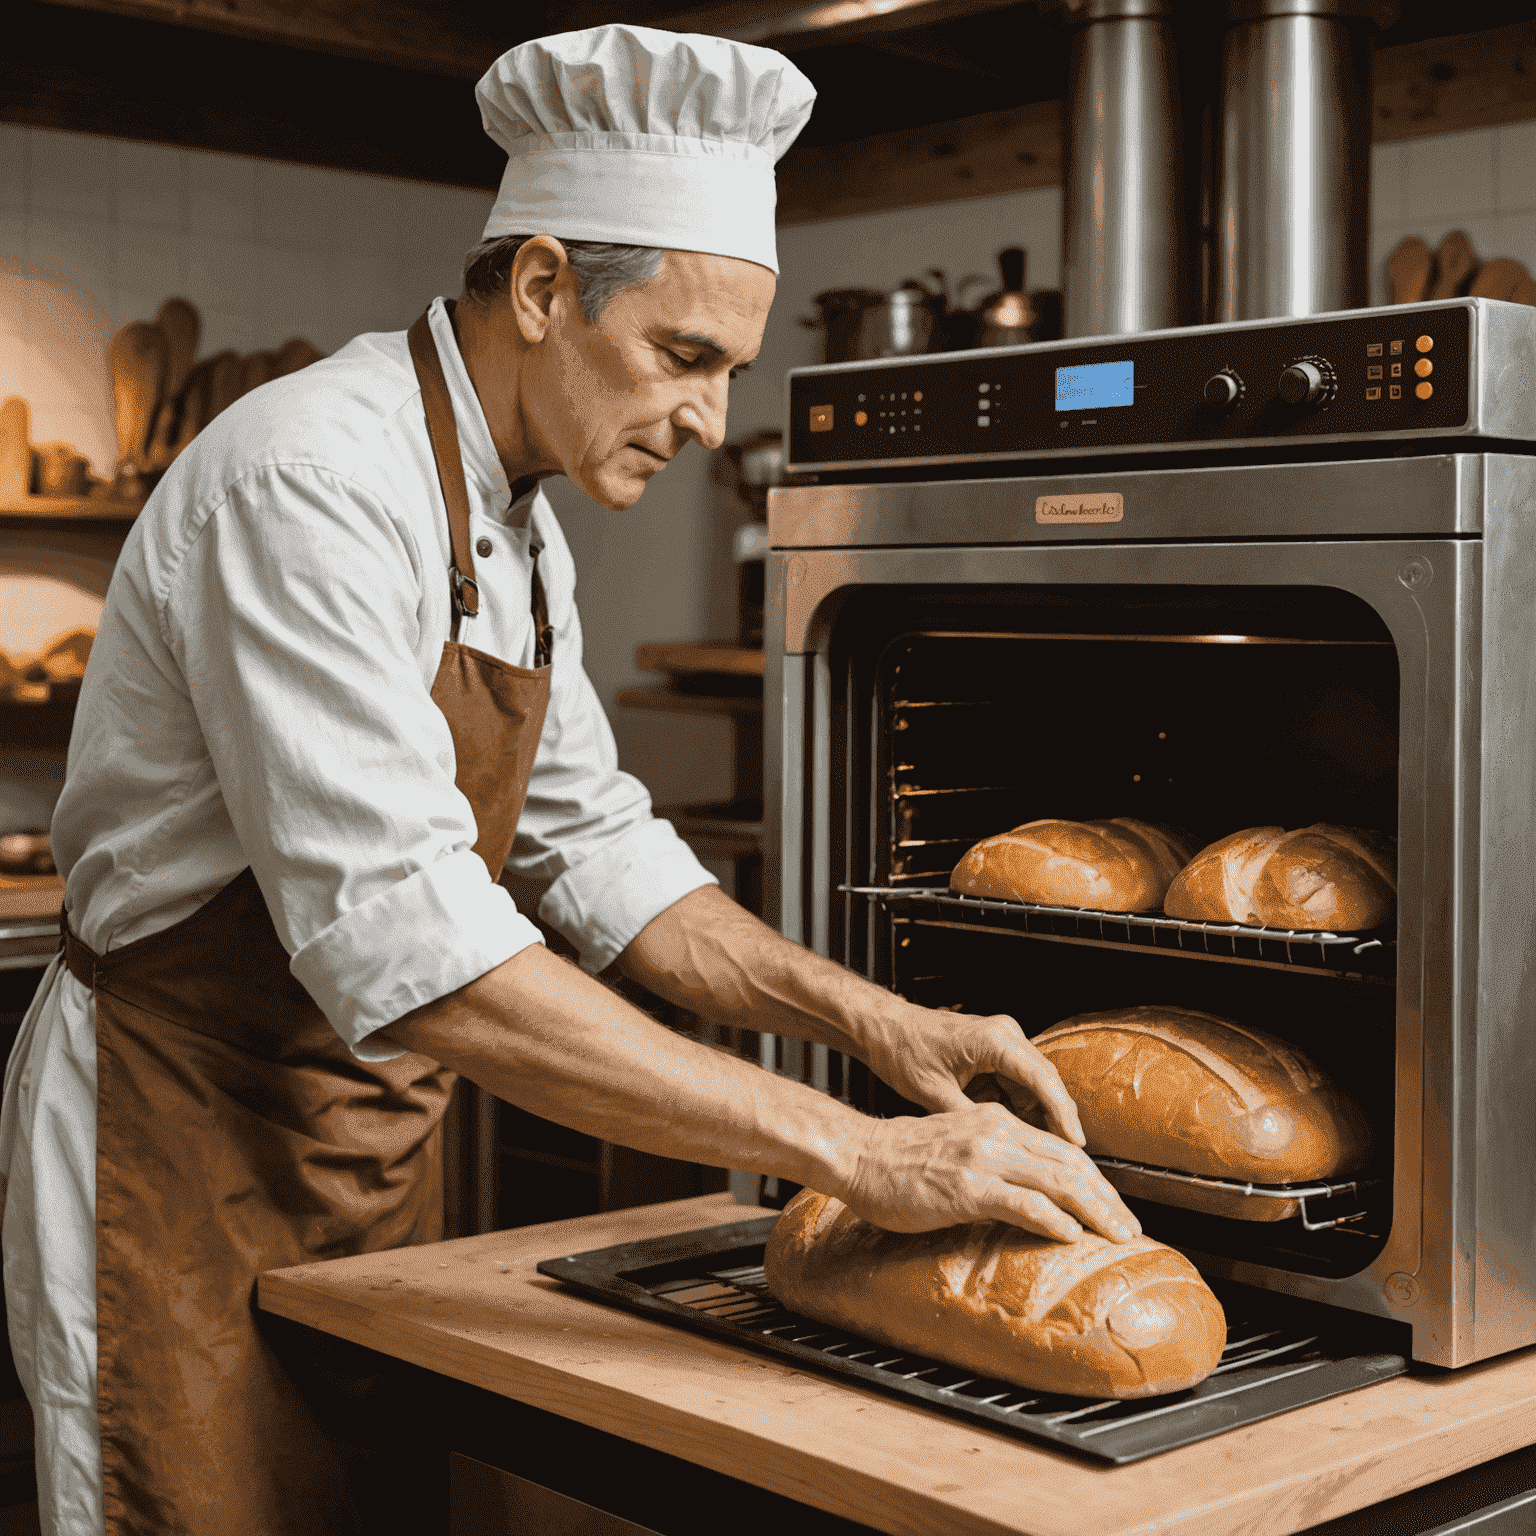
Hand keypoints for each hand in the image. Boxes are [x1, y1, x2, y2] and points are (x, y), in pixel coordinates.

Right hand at [838, 1102, 1140, 1243]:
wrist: (858, 1154)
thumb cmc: (899, 1159)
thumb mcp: (956, 1147)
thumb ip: (992, 1163)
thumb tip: (1025, 1195)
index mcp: (995, 1122)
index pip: (1060, 1151)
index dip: (1095, 1181)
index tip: (1113, 1208)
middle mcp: (996, 1132)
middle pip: (1069, 1164)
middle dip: (1106, 1198)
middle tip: (1130, 1227)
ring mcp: (983, 1157)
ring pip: (1056, 1181)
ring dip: (1094, 1211)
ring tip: (1117, 1234)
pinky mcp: (968, 1186)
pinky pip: (1023, 1203)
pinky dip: (1053, 1219)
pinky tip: (1072, 1235)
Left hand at [860, 1004, 1085, 1146]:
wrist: (885, 1029)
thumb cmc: (904, 1052)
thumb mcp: (935, 1095)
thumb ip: (971, 1122)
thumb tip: (999, 1156)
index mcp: (996, 1040)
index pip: (1043, 1080)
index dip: (1063, 1115)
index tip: (1077, 1146)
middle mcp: (1006, 1035)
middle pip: (1045, 1083)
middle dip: (1055, 1122)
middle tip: (1065, 1160)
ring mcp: (1002, 1042)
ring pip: (1033, 1087)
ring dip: (1036, 1118)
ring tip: (1041, 1158)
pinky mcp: (995, 1052)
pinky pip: (1017, 1084)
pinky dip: (1018, 1109)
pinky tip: (1015, 1137)